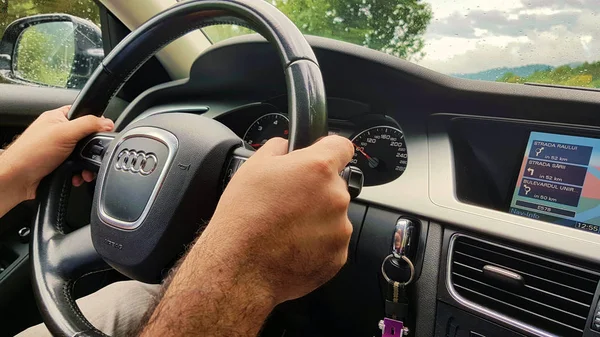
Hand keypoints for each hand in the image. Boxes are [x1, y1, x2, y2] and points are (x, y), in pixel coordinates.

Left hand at [0, 106, 112, 199]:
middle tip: (91, 155)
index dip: (95, 122)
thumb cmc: (30, 154)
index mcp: (58, 118)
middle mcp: (58, 133)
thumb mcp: (64, 133)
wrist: (17, 180)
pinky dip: (79, 174)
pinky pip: (78, 168)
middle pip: (87, 138)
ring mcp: (59, 150)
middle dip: (92, 151)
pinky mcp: (60, 165)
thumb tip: (108, 122)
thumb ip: (88, 124)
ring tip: (83, 170)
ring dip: (86, 165)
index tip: (103, 132)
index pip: (84, 114)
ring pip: (84, 155)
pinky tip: (75, 176)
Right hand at [200, 135, 354, 303]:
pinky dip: (316, 243)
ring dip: (317, 218)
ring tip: (286, 228)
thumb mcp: (253, 167)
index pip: (342, 146)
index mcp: (318, 168)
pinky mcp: (338, 256)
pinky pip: (331, 243)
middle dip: (316, 190)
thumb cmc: (243, 217)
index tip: (321, 157)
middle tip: (288, 201)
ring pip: (333, 215)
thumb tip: (286, 146)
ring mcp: (340, 229)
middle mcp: (335, 197)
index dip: (329, 150)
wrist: (239, 267)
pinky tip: (291, 245)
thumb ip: (278, 148)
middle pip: (335, 185)